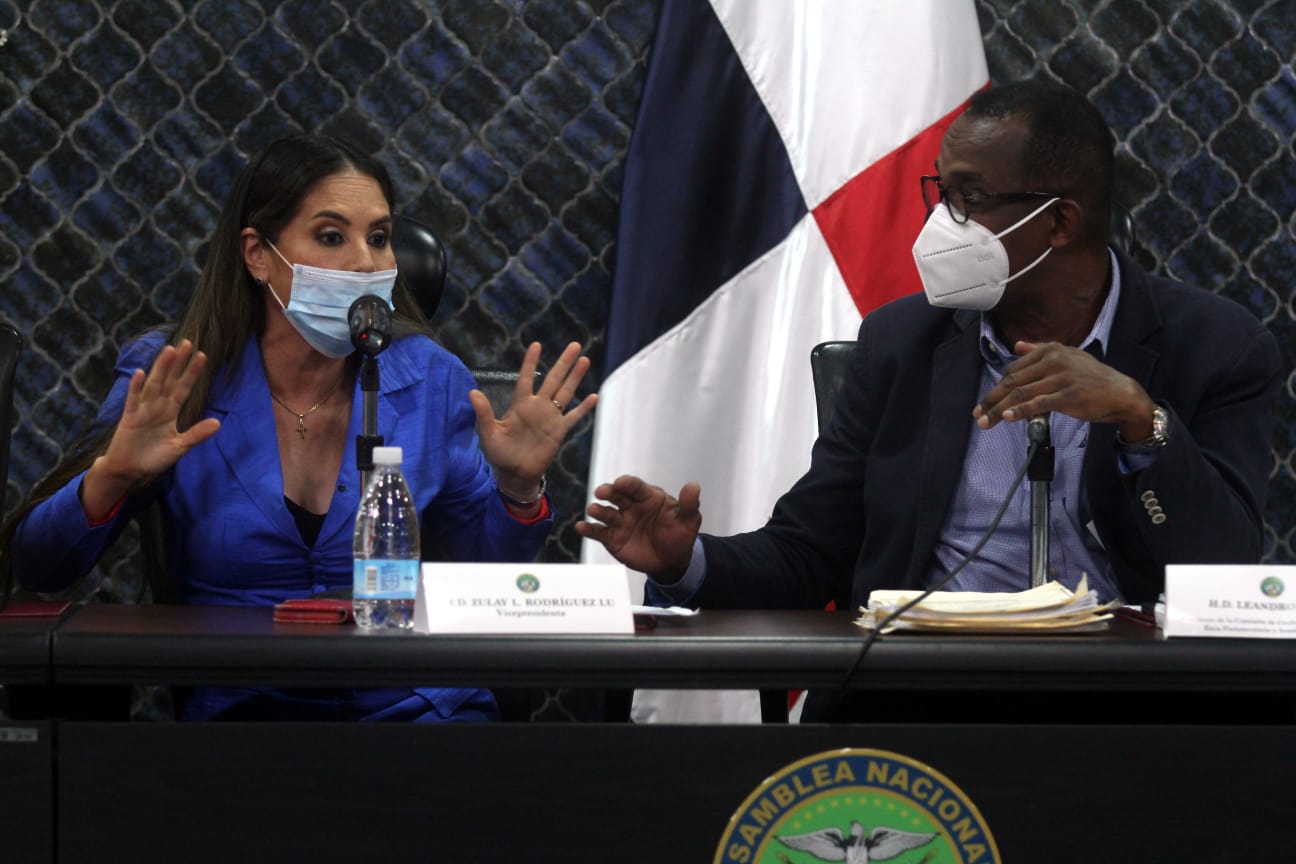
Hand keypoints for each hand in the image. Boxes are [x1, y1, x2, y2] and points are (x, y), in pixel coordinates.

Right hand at [83, 340, 220, 519]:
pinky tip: (140, 373)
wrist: (129, 470)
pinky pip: (133, 400)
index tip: (202, 356)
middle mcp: (157, 406)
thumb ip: (196, 434)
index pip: (184, 388)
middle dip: (179, 363)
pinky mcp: (129, 418)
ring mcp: (142, 410)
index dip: (192, 373)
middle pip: (170, 380)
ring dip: (161, 368)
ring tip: (169, 350)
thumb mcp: (179, 447)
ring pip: (154, 385)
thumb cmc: (153, 458)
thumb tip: (218, 423)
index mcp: (170, 411)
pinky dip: (136, 388)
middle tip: (188, 343)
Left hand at [470, 341, 597, 500]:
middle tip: (575, 345)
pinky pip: (574, 417)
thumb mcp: (488, 433)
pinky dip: (584, 408)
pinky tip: (594, 396)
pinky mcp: (560, 431)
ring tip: (585, 360)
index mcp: (520, 405)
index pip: (527, 378)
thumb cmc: (500, 453)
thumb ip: (484, 413)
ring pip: (566, 393)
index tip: (536, 345)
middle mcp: (538, 407)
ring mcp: (551, 418)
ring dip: (575, 377)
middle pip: (553, 380)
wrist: (516, 474)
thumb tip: (472, 392)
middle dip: (564, 363)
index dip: (531, 362)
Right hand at [574, 475, 700, 580]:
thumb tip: (694, 485)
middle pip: (617, 495)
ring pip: (606, 513)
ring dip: (598, 510)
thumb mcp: (689, 521)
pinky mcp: (612, 538)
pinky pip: (599, 532)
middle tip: (601, 492)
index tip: (620, 483)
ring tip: (593, 510)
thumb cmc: (679, 536)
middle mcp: (631, 506)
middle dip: (608, 491)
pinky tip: (581, 527)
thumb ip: (689, 504)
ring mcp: (620, 521)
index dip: (628, 484)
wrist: (671, 561)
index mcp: (649, 497)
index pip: (636, 487)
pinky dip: (589, 529)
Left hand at [973, 341, 1154, 439]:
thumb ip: (1040, 351)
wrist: (1120, 393)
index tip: (984, 403)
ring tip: (986, 422)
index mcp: (1050, 350)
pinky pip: (1038, 404)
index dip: (997, 388)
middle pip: (1013, 382)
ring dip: (1000, 409)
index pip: (1014, 370)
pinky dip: (1020, 411)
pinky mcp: (1068, 395)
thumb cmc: (1091, 377)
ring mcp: (1061, 378)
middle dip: (992, 400)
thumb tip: (1017, 346)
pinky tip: (1008, 418)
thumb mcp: (1067, 356)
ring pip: (1021, 394)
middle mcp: (1053, 360)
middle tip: (978, 414)